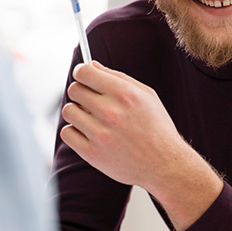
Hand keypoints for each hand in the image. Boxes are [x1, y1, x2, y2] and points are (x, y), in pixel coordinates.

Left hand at [60, 61, 221, 230]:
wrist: (165, 165)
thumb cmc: (157, 128)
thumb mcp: (147, 96)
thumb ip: (118, 77)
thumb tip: (92, 65)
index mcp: (125, 94)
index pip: (84, 72)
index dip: (81, 72)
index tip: (83, 77)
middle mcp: (111, 112)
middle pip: (74, 90)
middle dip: (81, 92)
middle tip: (91, 101)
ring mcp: (100, 134)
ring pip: (69, 111)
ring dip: (77, 113)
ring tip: (92, 119)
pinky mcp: (92, 153)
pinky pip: (67, 133)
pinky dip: (74, 132)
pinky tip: (88, 133)